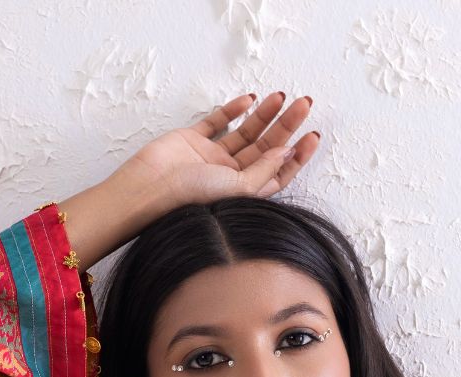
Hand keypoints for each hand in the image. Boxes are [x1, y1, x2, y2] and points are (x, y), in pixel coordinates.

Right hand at [118, 92, 318, 212]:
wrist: (149, 188)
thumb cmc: (190, 197)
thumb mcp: (237, 188)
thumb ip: (263, 171)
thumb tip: (286, 152)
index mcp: (243, 191)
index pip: (277, 173)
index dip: (296, 156)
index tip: (311, 136)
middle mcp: (230, 175)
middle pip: (266, 148)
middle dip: (286, 126)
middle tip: (304, 104)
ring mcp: (212, 157)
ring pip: (246, 132)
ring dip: (264, 115)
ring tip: (281, 96)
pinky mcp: (193, 140)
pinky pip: (218, 122)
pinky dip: (233, 110)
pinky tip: (249, 100)